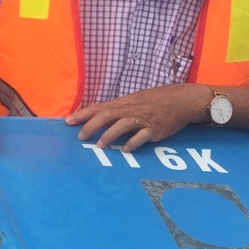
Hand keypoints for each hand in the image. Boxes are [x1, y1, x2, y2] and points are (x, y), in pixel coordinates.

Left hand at [65, 83, 213, 151]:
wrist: (180, 99)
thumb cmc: (154, 101)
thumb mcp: (133, 101)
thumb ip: (116, 110)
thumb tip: (96, 118)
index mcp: (123, 104)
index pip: (98, 108)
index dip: (83, 115)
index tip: (67, 122)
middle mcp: (130, 110)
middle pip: (107, 116)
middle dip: (92, 126)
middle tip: (80, 137)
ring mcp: (142, 119)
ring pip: (123, 125)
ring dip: (110, 135)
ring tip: (100, 145)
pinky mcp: (155, 129)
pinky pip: (143, 135)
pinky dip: (134, 142)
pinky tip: (126, 149)